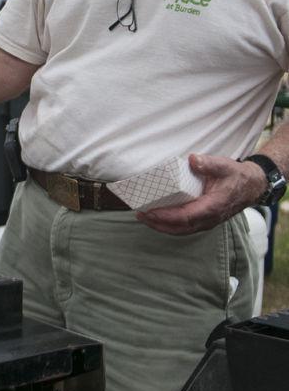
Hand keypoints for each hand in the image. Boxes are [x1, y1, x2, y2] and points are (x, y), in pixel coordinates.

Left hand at [136, 152, 265, 234]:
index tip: (150, 212)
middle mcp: (209, 219)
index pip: (186, 216)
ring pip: (181, 230)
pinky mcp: (204, 221)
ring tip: (144, 218)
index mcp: (212, 207)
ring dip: (161, 227)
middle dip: (158, 224)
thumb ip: (208, 163)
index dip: (167, 216)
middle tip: (140, 215)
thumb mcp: (224, 165)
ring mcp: (207, 222)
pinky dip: (169, 225)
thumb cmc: (235, 176)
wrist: (250, 187)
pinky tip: (157, 219)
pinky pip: (184, 227)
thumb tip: (192, 159)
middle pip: (180, 228)